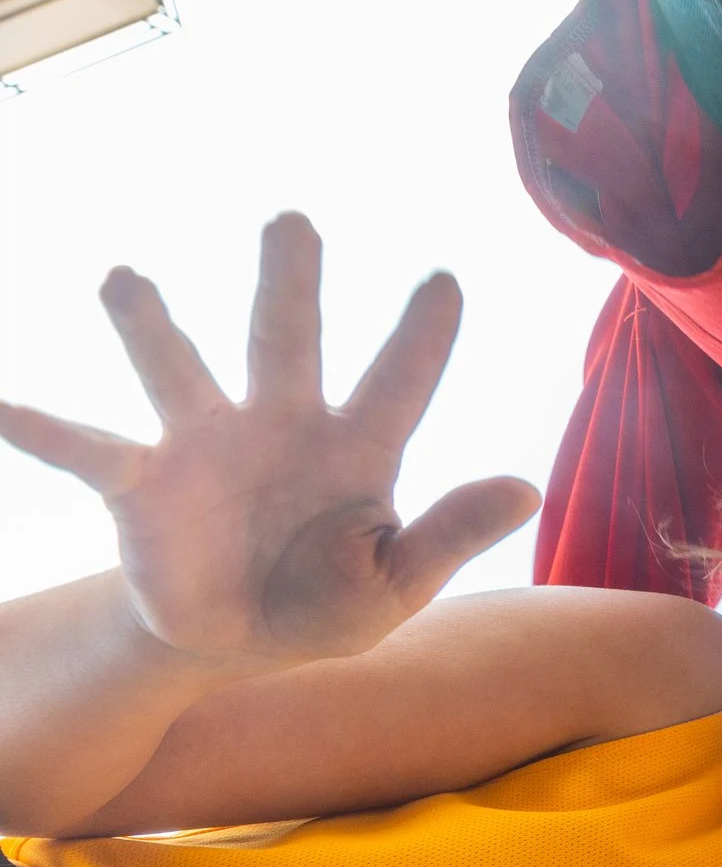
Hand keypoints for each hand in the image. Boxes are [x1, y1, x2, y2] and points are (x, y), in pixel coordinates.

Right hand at [0, 213, 536, 674]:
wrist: (240, 643)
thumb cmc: (328, 603)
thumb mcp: (399, 583)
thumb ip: (452, 533)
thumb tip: (526, 488)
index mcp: (355, 450)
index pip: (398, 384)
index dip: (423, 338)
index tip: (446, 279)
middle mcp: (279, 427)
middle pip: (286, 343)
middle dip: (289, 285)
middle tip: (292, 222)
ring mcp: (205, 447)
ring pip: (179, 372)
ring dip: (151, 330)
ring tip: (125, 282)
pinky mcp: (144, 487)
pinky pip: (91, 453)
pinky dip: (47, 433)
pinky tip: (6, 410)